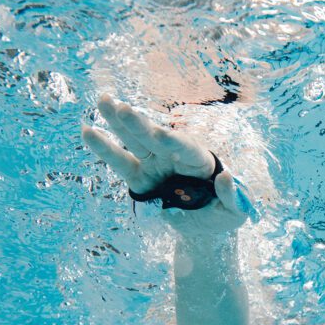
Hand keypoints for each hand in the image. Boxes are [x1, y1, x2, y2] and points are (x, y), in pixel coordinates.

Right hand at [82, 94, 251, 234]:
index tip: (159, 135)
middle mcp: (174, 156)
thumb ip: (233, 195)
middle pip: (155, 137)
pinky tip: (88, 131)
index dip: (173, 142)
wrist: (206, 223)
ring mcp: (155, 164)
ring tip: (103, 101)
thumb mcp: (236, 210)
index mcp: (200, 161)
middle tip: (122, 107)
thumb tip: (225, 176)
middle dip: (139, 124)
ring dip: (118, 122)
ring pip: (134, 141)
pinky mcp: (139, 177)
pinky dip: (104, 147)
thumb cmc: (225, 213)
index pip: (185, 148)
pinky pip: (120, 162)